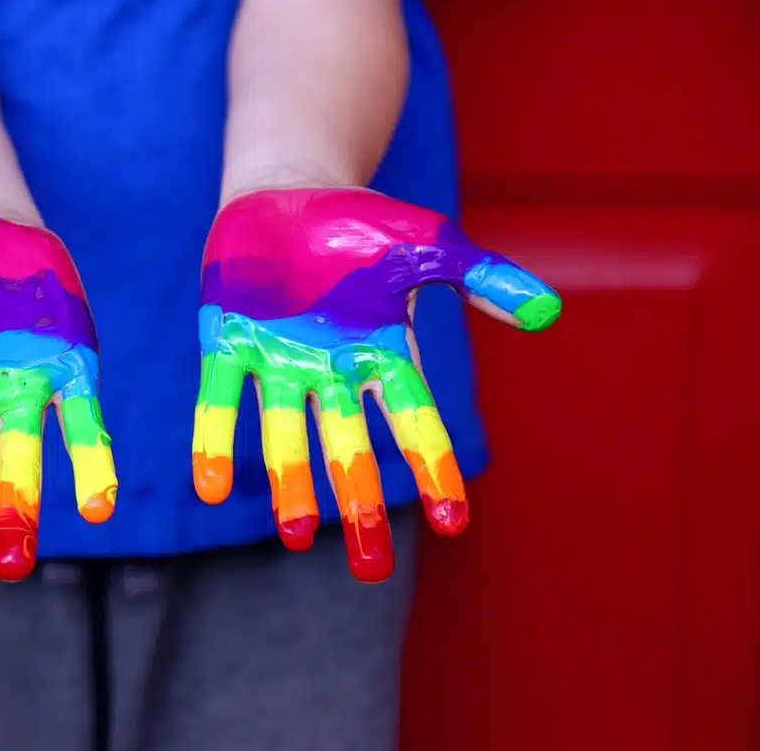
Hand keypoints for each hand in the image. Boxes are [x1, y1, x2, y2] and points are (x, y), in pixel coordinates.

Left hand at [193, 187, 559, 582]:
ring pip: (285, 433)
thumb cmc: (362, 224)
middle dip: (358, 503)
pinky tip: (211, 489)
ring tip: (295, 536)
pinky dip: (215, 439)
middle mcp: (330, 370)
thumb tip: (548, 313)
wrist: (288, 190)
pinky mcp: (226, 340)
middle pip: (348, 447)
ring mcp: (277, 358)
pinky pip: (220, 397)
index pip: (414, 419)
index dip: (433, 468)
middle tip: (369, 569)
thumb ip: (481, 278)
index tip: (452, 522)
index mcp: (381, 351)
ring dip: (291, 483)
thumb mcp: (429, 243)